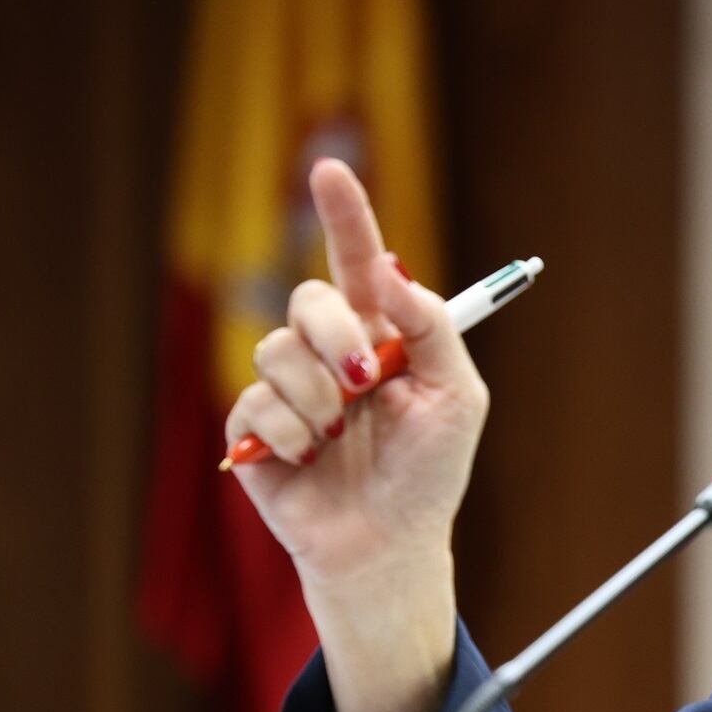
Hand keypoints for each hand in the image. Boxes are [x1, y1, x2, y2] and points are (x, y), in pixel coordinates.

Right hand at [225, 158, 487, 585]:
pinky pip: (257, 403)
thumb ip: (433, 329)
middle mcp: (329, 353)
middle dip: (336, 335)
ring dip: (321, 399)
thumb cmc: (430, 473)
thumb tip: (394, 273)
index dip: (344, 214)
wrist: (391, 543)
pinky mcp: (253, 427)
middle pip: (308, 300)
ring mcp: (287, 387)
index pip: (357, 262)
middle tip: (366, 380)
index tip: (330, 169)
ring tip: (343, 437)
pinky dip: (295, 435)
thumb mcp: (458, 398)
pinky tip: (313, 459)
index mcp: (381, 335)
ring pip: (277, 351)